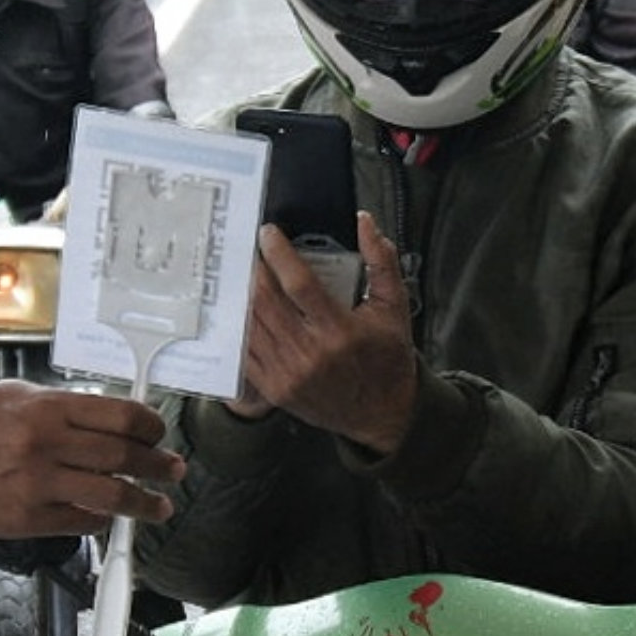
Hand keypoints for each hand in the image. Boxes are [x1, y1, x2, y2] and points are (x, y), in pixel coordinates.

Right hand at [0, 381, 181, 535]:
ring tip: (159, 507)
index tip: (159, 435)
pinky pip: (80, 522)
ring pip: (110, 495)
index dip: (150, 428)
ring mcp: (37, 483)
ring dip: (143, 503)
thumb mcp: (14, 396)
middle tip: (173, 472)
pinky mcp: (25, 517)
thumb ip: (60, 407)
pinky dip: (100, 521)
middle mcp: (46, 442)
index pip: (119, 416)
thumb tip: (105, 420)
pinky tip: (108, 519)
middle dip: (158, 466)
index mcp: (46, 407)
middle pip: (123, 456)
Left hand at [237, 213, 419, 455]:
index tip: (268, 233)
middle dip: (253, 270)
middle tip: (250, 250)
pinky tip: (242, 309)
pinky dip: (240, 328)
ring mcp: (288, 375)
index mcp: (340, 332)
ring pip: (250, 325)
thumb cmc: (388, 358)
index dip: (279, 254)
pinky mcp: (275, 389)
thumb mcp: (394, 307)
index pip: (299, 283)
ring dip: (242, 296)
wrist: (383, 413)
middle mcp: (310, 355)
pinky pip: (246, 353)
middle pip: (265, 302)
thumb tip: (365, 222)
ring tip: (243, 275)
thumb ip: (381, 262)